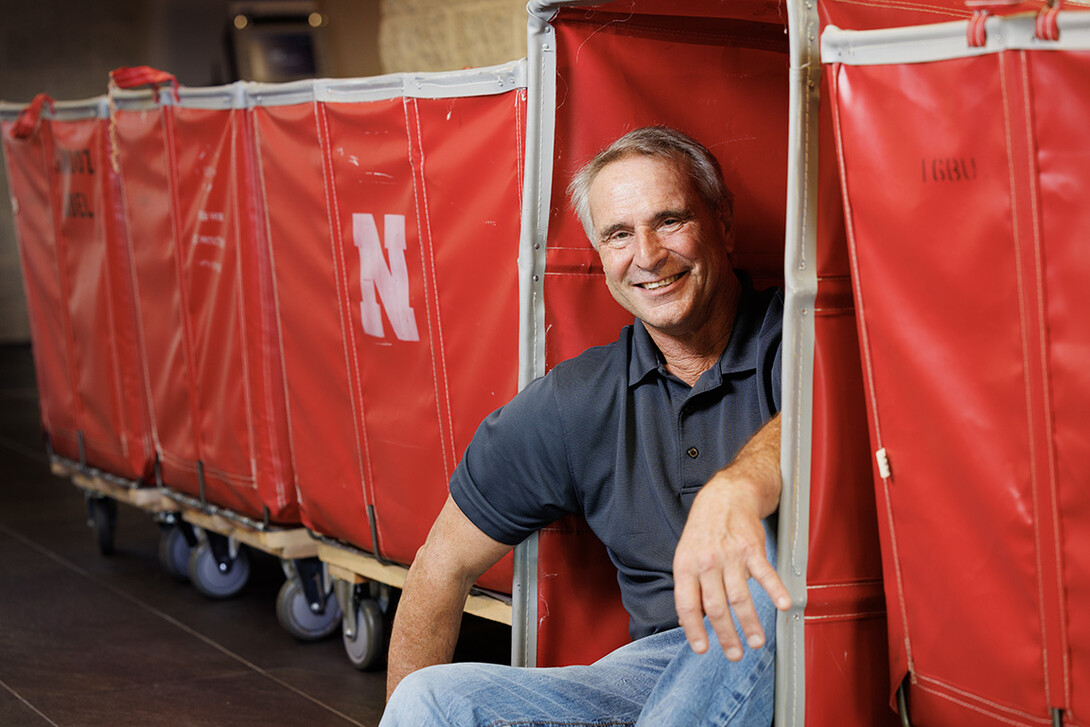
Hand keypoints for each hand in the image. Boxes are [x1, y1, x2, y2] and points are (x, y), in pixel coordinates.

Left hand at [672, 415, 790, 659]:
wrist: (725, 495)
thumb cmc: (704, 529)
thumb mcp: (686, 554)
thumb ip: (689, 586)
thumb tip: (690, 621)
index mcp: (686, 566)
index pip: (687, 605)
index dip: (694, 629)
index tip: (702, 649)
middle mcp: (706, 562)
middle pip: (716, 607)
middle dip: (726, 635)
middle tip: (735, 654)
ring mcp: (730, 555)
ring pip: (740, 597)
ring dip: (750, 624)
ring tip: (757, 642)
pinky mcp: (752, 548)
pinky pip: (765, 574)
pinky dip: (776, 591)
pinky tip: (784, 606)